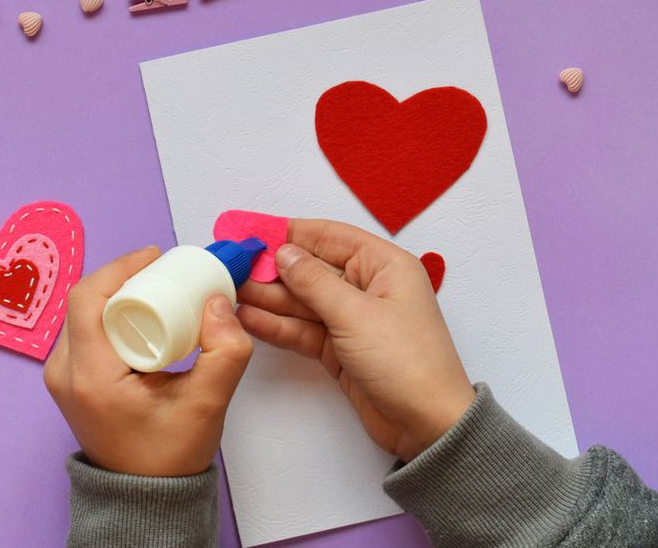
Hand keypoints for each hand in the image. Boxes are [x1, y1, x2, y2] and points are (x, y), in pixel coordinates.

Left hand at [43, 246, 253, 475]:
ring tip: (157, 289)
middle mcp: (64, 373)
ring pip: (84, 313)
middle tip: (164, 273)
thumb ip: (225, 351)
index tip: (156, 258)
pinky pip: (86, 330)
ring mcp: (62, 377)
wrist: (144, 497)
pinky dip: (113, 313)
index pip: (87, 298)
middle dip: (126, 277)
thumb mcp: (208, 403)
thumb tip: (219, 302)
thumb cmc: (170, 455)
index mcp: (90, 376)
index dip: (121, 267)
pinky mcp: (70, 379)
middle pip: (85, 300)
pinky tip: (143, 314)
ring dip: (119, 294)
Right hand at [237, 220, 474, 461]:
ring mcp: (353, 320)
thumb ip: (314, 282)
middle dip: (273, 269)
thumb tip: (284, 253)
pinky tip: (249, 318)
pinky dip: (278, 325)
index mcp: (385, 265)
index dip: (291, 233)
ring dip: (269, 298)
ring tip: (230, 292)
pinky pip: (304, 330)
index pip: (331, 237)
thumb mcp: (356, 314)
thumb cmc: (407, 361)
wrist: (428, 424)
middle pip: (313, 269)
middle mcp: (369, 288)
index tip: (254, 232)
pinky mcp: (341, 349)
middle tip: (233, 266)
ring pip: (304, 301)